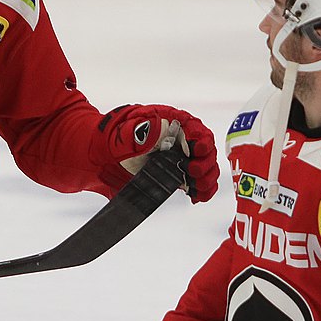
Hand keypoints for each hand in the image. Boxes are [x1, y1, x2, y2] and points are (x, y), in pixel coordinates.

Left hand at [91, 104, 219, 202]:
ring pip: (208, 169)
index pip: (199, 131)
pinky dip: (202, 191)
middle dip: (204, 165)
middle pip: (208, 153)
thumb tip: (158, 130)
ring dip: (205, 181)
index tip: (196, 151)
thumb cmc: (121, 138)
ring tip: (194, 188)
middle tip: (191, 172)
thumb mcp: (127, 131)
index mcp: (176, 124)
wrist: (112, 155)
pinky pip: (201, 183)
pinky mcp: (182, 175)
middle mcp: (186, 141)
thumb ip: (142, 130)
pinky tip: (195, 196)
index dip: (202, 142)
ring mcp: (186, 159)